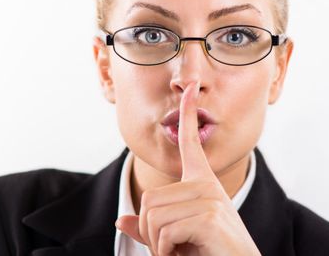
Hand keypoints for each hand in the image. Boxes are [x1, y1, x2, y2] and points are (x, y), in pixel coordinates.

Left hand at [115, 81, 260, 255]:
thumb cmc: (207, 252)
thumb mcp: (174, 238)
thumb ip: (149, 228)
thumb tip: (119, 220)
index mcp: (202, 183)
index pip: (191, 142)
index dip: (188, 114)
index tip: (189, 89)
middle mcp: (206, 185)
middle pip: (150, 199)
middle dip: (151, 232)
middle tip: (172, 248)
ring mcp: (209, 198)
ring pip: (153, 216)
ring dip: (158, 244)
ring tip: (180, 251)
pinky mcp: (208, 216)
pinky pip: (164, 231)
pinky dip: (165, 251)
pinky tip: (185, 254)